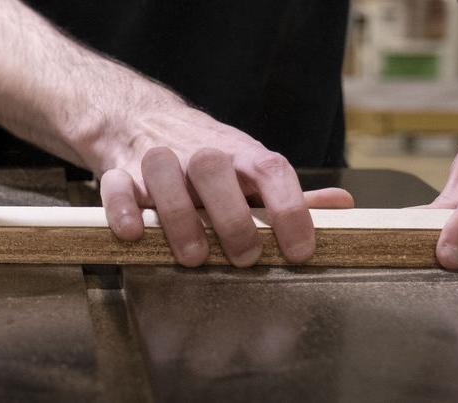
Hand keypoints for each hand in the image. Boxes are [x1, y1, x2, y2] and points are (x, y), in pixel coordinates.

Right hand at [95, 107, 353, 267]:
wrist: (138, 119)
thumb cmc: (204, 157)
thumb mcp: (247, 168)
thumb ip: (287, 193)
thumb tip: (343, 205)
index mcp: (237, 152)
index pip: (270, 169)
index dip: (290, 208)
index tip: (300, 250)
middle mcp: (197, 152)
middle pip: (213, 167)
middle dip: (231, 216)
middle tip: (245, 257)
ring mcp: (155, 159)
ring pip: (163, 173)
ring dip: (179, 217)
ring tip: (193, 257)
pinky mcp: (118, 171)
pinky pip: (115, 186)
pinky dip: (122, 209)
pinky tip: (134, 235)